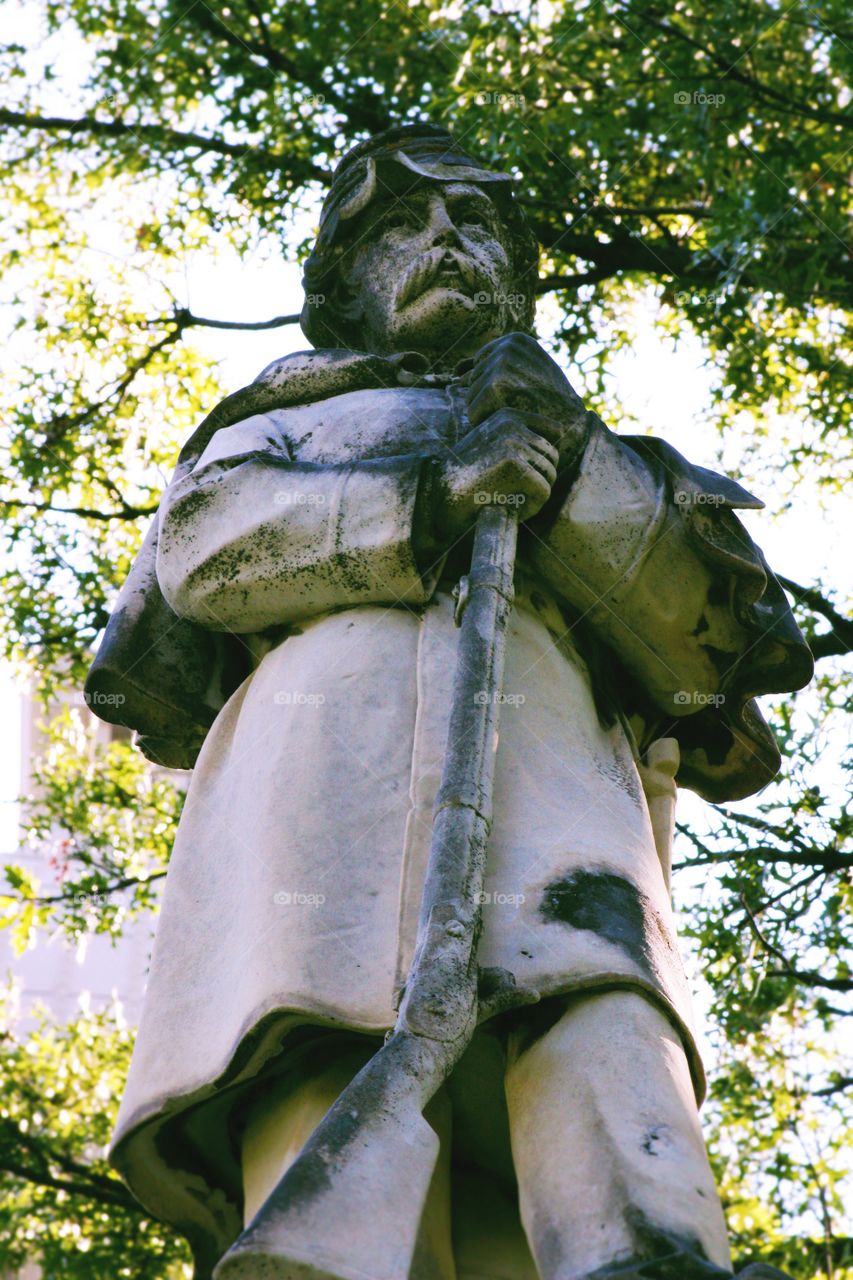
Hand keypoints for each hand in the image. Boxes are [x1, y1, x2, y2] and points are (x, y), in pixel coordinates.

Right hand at [429, 407, 560, 542]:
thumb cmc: (463, 478)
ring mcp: (515, 444)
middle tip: (513, 494)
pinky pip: (543, 492)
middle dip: (539, 479)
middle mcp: (513, 425)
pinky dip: (530, 507)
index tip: (525, 475)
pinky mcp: (516, 467)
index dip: (544, 458)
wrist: (436, 496)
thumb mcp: (489, 445)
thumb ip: (518, 440)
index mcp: (508, 416)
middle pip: (552, 456)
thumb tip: (556, 442)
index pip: (553, 431)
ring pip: (549, 475)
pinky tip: (509, 508)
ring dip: (534, 495)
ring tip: (508, 500)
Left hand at [461, 332, 586, 468]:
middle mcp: (507, 347)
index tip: (518, 395)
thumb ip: (493, 367)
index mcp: (515, 340)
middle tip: (521, 406)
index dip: (494, 386)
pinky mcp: (495, 386)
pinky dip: (487, 424)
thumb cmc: (549, 404)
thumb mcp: (526, 374)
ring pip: (470, 397)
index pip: (480, 364)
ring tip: (518, 412)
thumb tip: (457, 372)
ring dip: (488, 412)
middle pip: (473, 381)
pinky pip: (473, 412)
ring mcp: (501, 364)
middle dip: (489, 400)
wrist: (571, 427)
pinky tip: (511, 422)